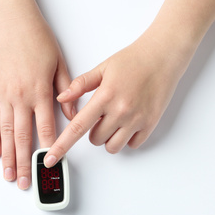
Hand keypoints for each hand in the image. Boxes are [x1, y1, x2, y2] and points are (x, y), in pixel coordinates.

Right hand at [0, 19, 74, 188]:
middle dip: (25, 162)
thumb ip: (67, 91)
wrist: (12, 23)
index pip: (46, 127)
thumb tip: (72, 113)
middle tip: (25, 181)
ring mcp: (4, 96)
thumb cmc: (37, 40)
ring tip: (8, 174)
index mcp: (41, 91)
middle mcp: (21, 97)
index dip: (49, 149)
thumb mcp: (59, 64)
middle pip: (24, 137)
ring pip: (6, 133)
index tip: (50, 165)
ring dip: (7, 156)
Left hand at [44, 30, 195, 166]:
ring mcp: (137, 119)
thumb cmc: (133, 60)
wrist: (162, 56)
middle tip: (101, 116)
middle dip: (93, 132)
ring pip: (113, 146)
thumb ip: (80, 85)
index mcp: (104, 96)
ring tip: (114, 121)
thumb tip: (62, 98)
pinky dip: (127, 139)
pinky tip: (128, 124)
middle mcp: (120, 111)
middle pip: (95, 140)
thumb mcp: (102, 68)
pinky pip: (133, 145)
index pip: (78, 127)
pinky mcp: (150, 124)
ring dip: (109, 138)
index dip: (62, 145)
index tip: (51, 158)